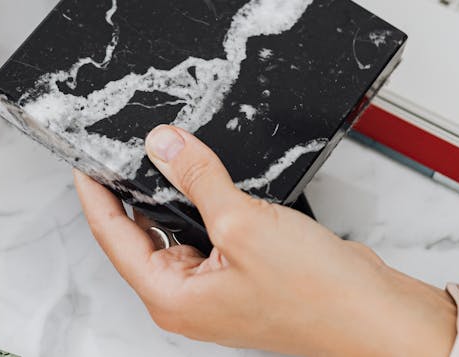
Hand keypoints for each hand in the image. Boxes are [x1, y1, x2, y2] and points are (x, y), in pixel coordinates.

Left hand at [75, 125, 458, 356]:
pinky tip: (209, 175)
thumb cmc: (317, 296)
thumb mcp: (244, 223)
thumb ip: (196, 178)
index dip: (94, 193)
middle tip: (124, 143)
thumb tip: (163, 145)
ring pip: (175, 227)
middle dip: (133, 187)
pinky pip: (207, 229)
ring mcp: (215, 287)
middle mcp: (188, 297)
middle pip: (139, 232)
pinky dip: (204, 202)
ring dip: (173, 192)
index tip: (82, 159)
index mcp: (172, 297)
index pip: (112, 235)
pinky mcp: (241, 273)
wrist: (376, 314)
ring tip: (169, 151)